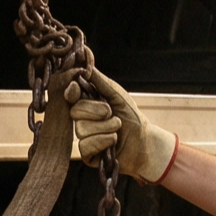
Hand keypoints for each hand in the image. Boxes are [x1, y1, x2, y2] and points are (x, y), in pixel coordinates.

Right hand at [69, 68, 175, 182]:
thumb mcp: (116, 94)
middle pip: (75, 112)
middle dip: (96, 111)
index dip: (71, 92)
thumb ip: (99, 80)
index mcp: (87, 104)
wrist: (145, 141)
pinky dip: (103, 141)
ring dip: (105, 127)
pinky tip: (113, 141)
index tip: (76, 88)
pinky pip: (85, 146)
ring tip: (117, 128)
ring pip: (81, 130)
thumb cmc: (131, 116)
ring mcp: (84, 137)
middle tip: (111, 113)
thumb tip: (84, 60)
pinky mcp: (87, 154)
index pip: (70, 96)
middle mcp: (82, 120)